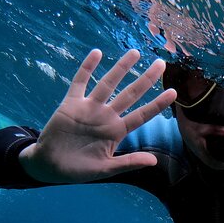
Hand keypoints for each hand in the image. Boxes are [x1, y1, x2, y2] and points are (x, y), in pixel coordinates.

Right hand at [18, 48, 176, 182]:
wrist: (49, 166)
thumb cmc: (79, 170)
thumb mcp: (106, 169)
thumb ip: (129, 163)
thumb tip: (154, 161)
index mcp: (116, 132)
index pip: (142, 115)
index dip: (157, 104)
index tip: (173, 92)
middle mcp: (106, 116)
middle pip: (130, 94)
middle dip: (146, 79)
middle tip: (161, 64)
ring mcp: (89, 108)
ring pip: (108, 84)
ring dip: (121, 68)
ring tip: (135, 52)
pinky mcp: (71, 103)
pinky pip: (80, 82)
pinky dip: (87, 68)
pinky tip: (97, 53)